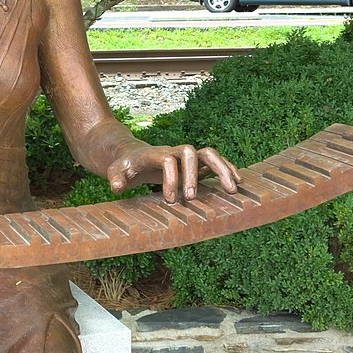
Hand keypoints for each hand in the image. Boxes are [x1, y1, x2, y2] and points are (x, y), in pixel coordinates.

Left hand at [105, 142, 239, 203]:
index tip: (170, 199)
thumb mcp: (115, 171)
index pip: (167, 159)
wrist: (132, 154)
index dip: (171, 178)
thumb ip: (115, 177)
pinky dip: (227, 169)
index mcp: (154, 155)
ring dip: (222, 168)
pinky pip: (214, 162)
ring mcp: (185, 158)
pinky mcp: (194, 165)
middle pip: (191, 152)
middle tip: (191, 199)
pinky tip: (237, 183)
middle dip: (194, 175)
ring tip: (232, 189)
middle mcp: (172, 153)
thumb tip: (116, 186)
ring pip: (208, 154)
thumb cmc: (125, 165)